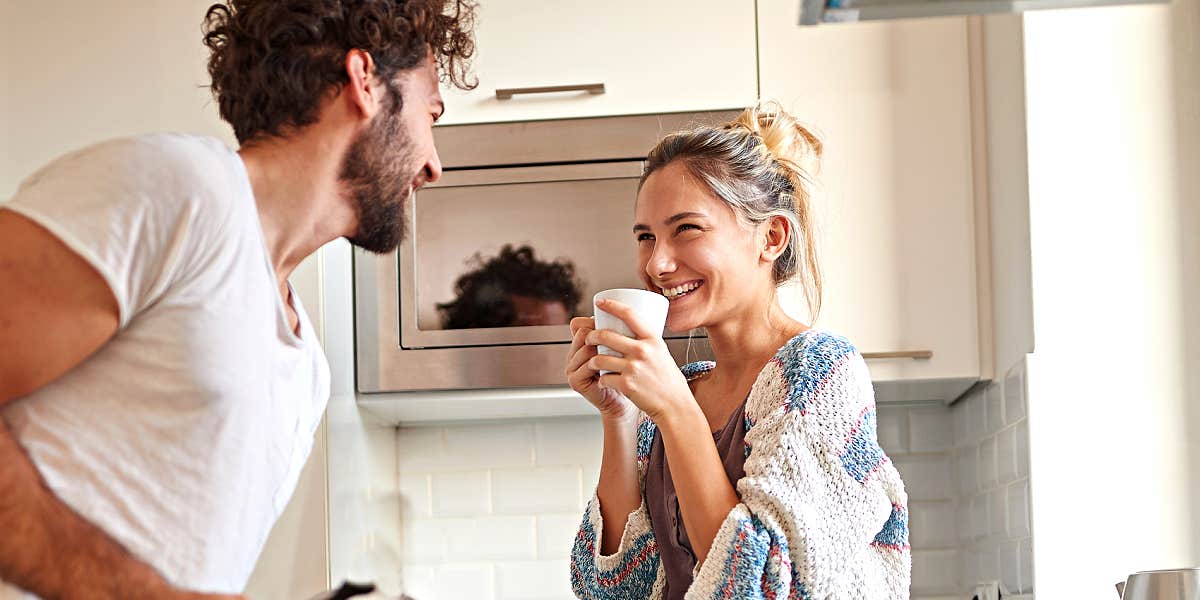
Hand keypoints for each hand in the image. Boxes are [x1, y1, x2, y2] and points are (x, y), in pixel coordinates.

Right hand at [565, 316, 636, 419]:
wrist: (625, 403)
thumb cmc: (627, 376)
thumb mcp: (624, 350)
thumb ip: (623, 334)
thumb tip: (639, 306)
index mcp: (582, 344)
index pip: (578, 324)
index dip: (593, 320)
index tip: (614, 323)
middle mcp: (573, 354)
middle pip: (581, 333)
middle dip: (599, 333)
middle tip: (620, 339)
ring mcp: (571, 368)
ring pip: (585, 347)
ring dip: (602, 349)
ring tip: (618, 355)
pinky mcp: (574, 381)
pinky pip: (585, 366)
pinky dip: (600, 365)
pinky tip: (612, 368)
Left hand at [585, 298, 694, 422]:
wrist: (674, 405)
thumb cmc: (668, 380)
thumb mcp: (662, 353)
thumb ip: (646, 342)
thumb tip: (628, 331)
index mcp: (652, 339)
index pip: (629, 314)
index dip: (612, 305)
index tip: (599, 302)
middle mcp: (643, 350)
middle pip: (606, 335)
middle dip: (591, 335)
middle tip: (588, 338)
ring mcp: (634, 368)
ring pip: (599, 358)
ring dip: (592, 361)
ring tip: (593, 363)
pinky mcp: (627, 384)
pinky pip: (604, 378)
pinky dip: (602, 380)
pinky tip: (605, 382)